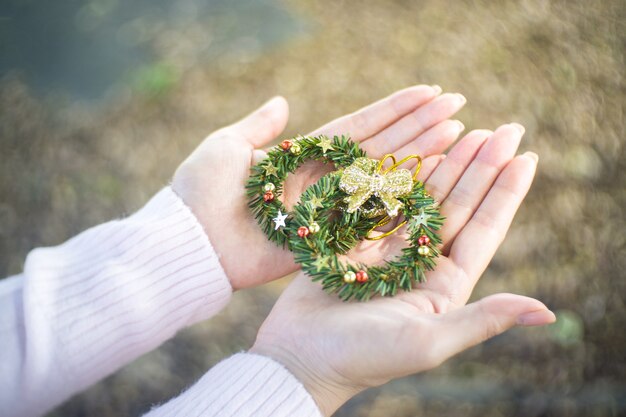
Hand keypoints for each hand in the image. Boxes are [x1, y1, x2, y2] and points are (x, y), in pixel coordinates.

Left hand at [172, 86, 466, 289]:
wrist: (189, 243)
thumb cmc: (199, 192)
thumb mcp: (227, 147)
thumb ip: (259, 126)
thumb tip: (284, 100)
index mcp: (301, 155)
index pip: (358, 127)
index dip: (394, 110)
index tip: (429, 91)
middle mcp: (323, 181)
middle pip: (380, 148)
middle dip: (418, 125)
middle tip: (458, 105)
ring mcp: (330, 209)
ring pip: (383, 177)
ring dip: (420, 153)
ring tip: (457, 130)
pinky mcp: (329, 238)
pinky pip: (372, 214)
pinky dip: (401, 197)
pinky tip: (434, 176)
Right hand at [250, 124, 556, 415]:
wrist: (302, 357)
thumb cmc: (363, 357)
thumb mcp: (428, 343)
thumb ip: (482, 321)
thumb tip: (545, 312)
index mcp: (444, 286)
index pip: (483, 231)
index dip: (506, 194)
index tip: (527, 157)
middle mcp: (421, 264)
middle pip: (459, 207)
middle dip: (482, 168)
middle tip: (504, 129)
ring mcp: (389, 251)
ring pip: (424, 198)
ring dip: (447, 164)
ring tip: (469, 129)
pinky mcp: (358, 242)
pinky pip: (385, 200)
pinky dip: (400, 175)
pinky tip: (418, 152)